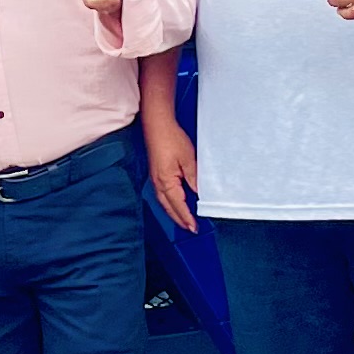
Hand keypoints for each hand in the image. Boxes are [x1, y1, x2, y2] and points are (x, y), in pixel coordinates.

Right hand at [142, 118, 198, 232]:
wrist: (157, 125)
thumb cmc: (171, 139)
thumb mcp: (188, 160)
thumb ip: (194, 179)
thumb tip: (199, 194)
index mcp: (166, 182)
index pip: (178, 206)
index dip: (187, 218)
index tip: (194, 227)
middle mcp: (158, 184)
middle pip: (169, 208)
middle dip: (179, 219)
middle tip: (190, 228)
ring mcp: (155, 179)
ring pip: (164, 203)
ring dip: (174, 213)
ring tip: (184, 220)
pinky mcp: (155, 174)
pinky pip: (162, 195)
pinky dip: (169, 203)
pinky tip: (175, 203)